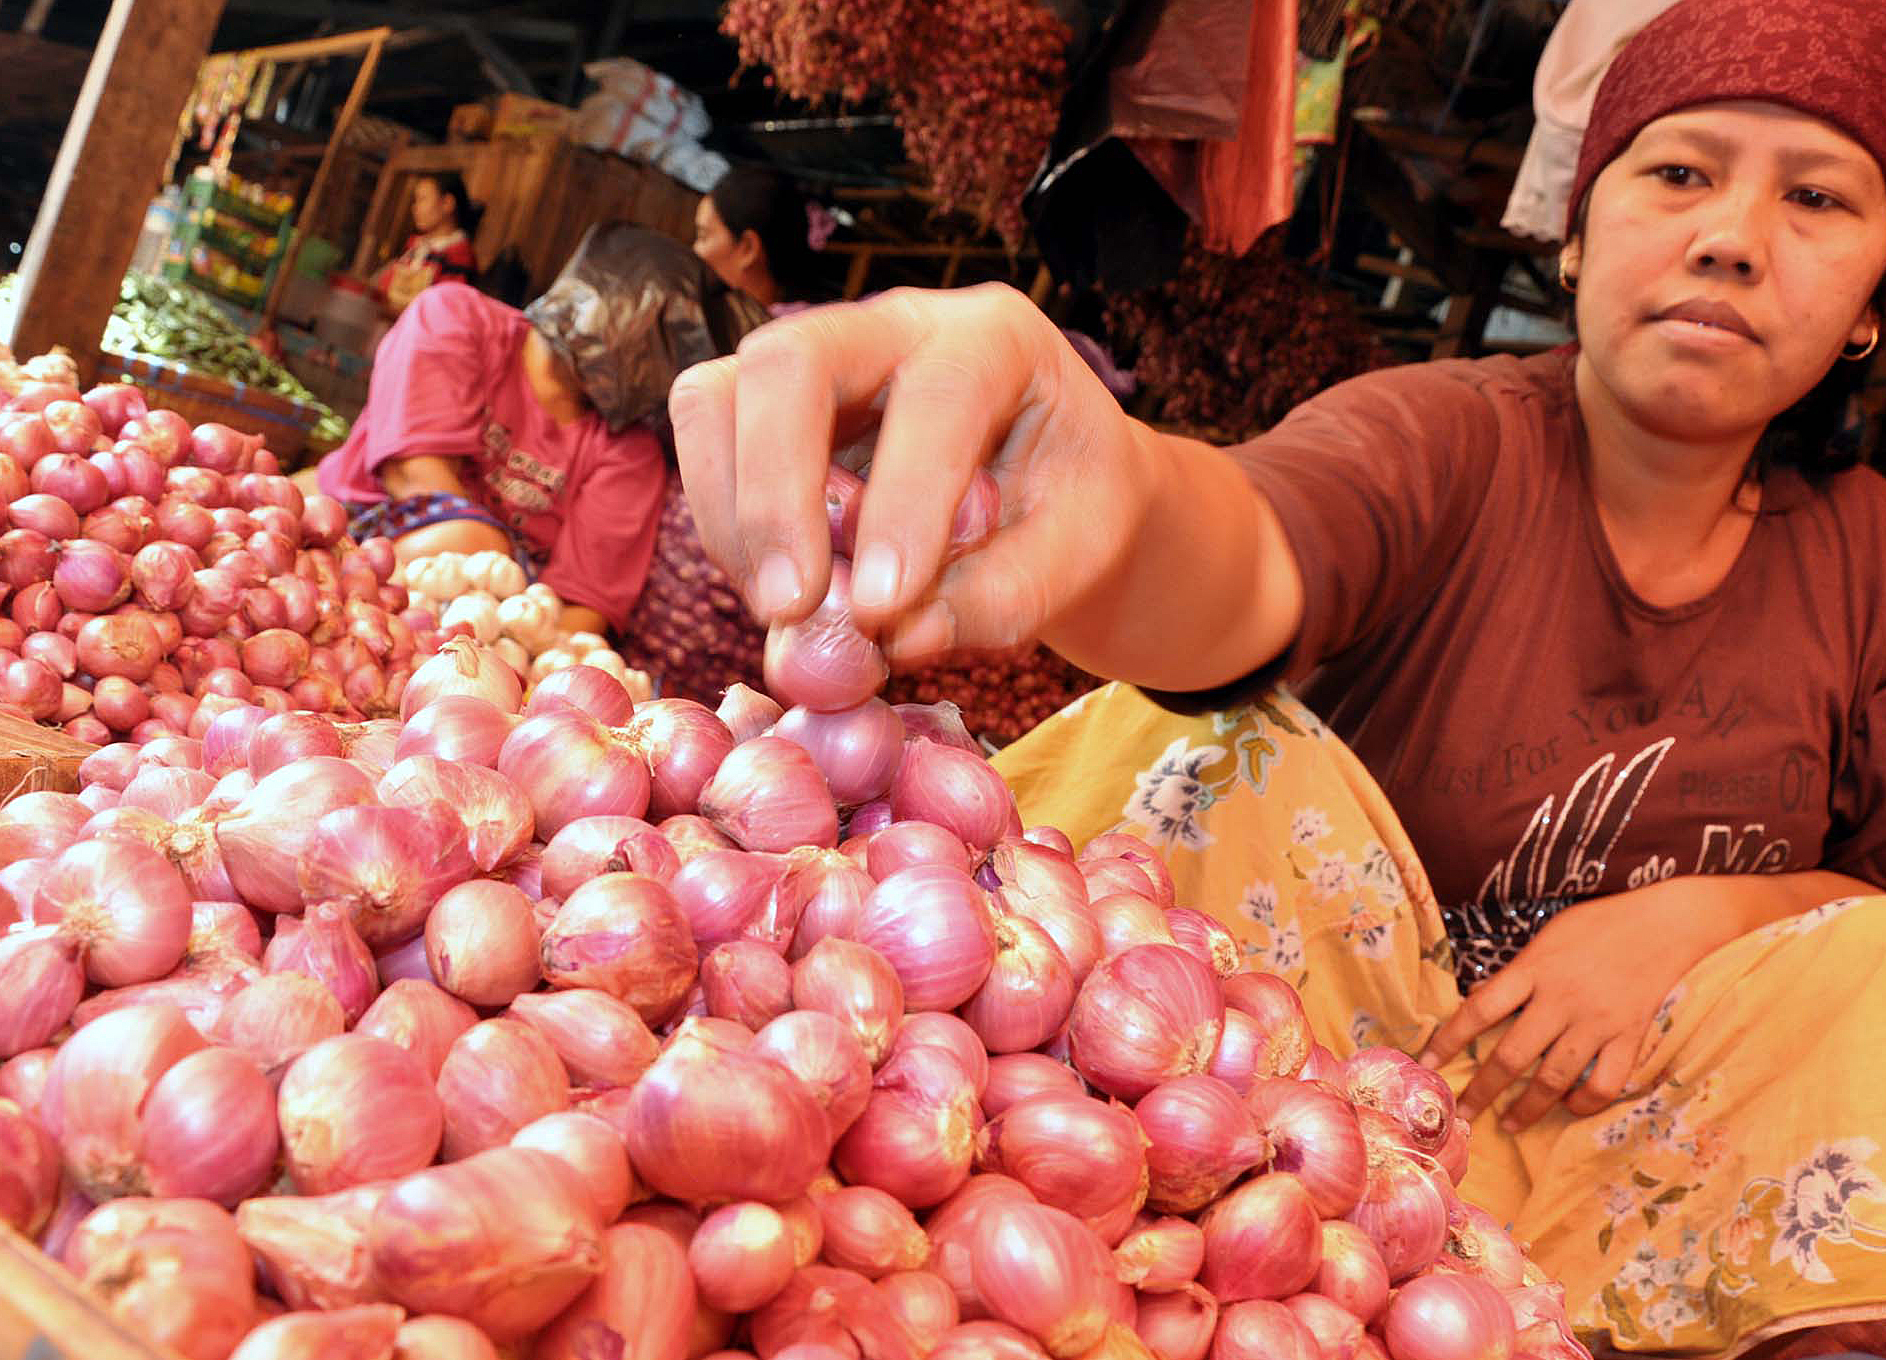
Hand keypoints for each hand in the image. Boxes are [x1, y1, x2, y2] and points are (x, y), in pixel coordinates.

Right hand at [666, 285, 1150, 667]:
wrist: (1051, 496)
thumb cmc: (1069, 513)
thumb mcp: (1078, 557)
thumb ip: (1004, 597)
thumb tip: (900, 637)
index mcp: (995, 340)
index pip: (937, 395)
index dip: (902, 503)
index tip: (882, 607)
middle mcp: (896, 324)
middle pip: (791, 360)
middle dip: (777, 492)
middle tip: (792, 607)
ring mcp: (817, 358)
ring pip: (719, 396)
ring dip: (735, 517)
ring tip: (785, 611)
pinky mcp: (763, 408)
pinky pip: (708, 446)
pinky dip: (727, 530)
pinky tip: (779, 592)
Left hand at [1418, 880, 1745, 1130]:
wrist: (1665, 922)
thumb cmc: (1598, 924)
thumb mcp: (1547, 937)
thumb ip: (1517, 973)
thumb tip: (1483, 1004)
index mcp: (1534, 969)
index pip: (1479, 1009)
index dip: (1448, 1039)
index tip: (1425, 1064)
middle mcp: (1561, 999)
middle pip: (1512, 1055)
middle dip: (1482, 1090)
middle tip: (1461, 1116)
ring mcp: (1597, 1021)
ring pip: (1555, 1078)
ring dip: (1528, 1108)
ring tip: (1509, 1124)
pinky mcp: (1630, 1037)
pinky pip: (1606, 1083)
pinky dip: (1585, 1102)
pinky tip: (1570, 1108)